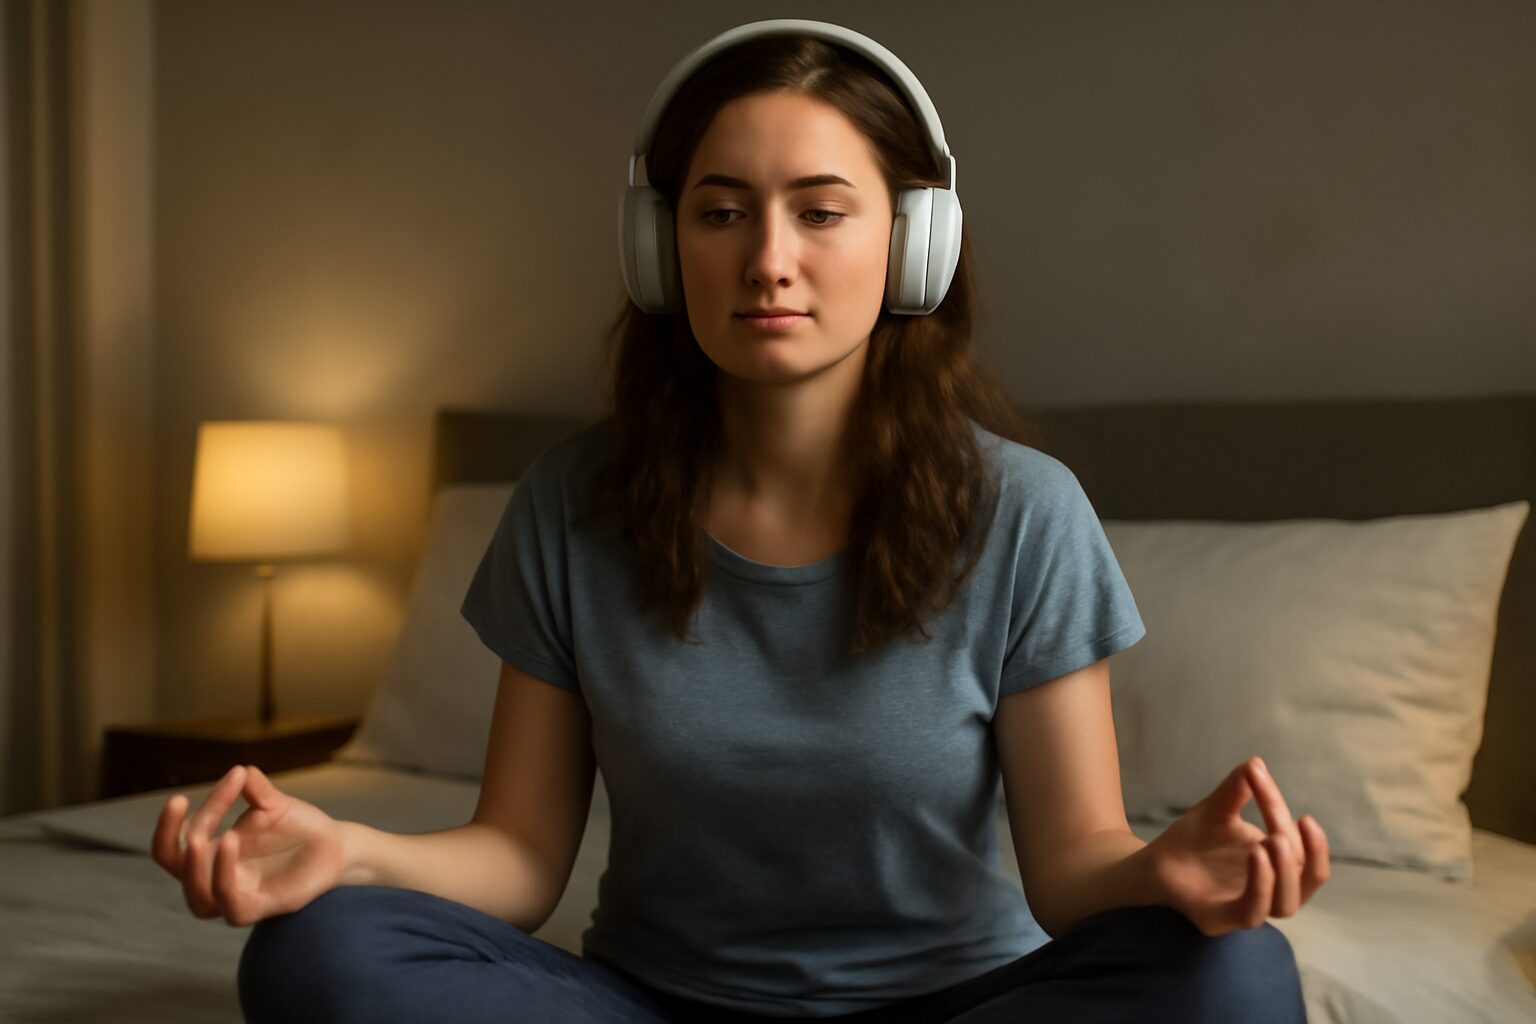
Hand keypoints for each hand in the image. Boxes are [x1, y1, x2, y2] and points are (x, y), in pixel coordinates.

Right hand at [151, 764, 345, 926]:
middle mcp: (216, 876)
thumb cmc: (298, 827)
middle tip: (177, 800)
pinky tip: (230, 841)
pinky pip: (229, 903)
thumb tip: (242, 770)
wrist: (335, 846)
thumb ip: (256, 789)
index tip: (236, 775)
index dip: (201, 804)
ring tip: (198, 836)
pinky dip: (223, 875)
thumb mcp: (273, 804)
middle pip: (172, 864)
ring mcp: (236, 896)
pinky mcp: (257, 908)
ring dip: (193, 865)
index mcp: (213, 852)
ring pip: (197, 896)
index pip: (184, 833)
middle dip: (168, 834)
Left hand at [1144, 756, 1330, 936]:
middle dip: (1305, 849)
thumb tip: (1255, 762)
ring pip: (1286, 904)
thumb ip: (1236, 790)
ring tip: (1275, 840)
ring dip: (1286, 872)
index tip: (1257, 775)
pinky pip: (1251, 913)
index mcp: (1278, 866)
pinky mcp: (1220, 920)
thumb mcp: (1217, 809)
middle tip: (1295, 821)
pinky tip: (1256, 855)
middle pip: (1304, 876)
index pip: (1297, 843)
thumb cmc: (1192, 838)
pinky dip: (1259, 887)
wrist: (1152, 860)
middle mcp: (1270, 891)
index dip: (1280, 809)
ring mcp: (1247, 909)